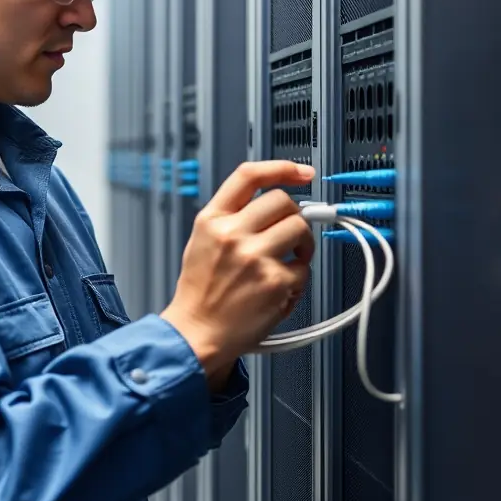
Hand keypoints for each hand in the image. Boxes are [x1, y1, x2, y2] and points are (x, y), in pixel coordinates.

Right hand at [161, 161, 315, 382]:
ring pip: (300, 229)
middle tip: (290, 233)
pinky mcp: (275, 282)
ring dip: (303, 244)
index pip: (249, 176)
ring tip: (290, 260)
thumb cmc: (201, 291)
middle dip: (294, 215)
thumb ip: (233, 218)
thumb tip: (277, 203)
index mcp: (213, 220)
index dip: (282, 168)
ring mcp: (255, 257)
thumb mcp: (203, 241)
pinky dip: (298, 279)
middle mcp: (232, 234)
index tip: (302, 172)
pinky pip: (304, 269)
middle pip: (283, 201)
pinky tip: (279, 289)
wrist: (196, 333)